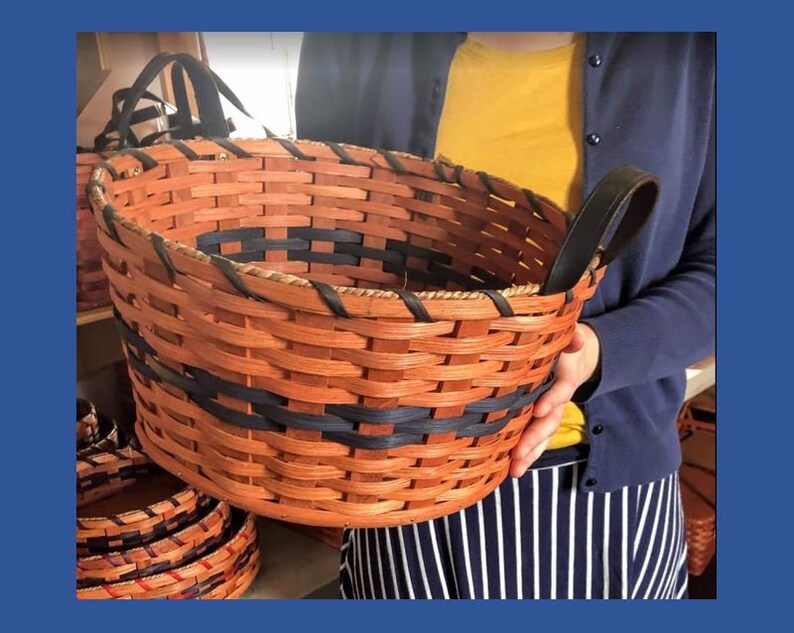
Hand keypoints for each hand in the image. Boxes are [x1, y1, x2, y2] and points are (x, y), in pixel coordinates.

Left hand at [509, 323, 600, 477]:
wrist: (574, 359)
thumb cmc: (561, 347)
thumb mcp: (567, 339)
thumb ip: (572, 337)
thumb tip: (577, 338)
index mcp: (562, 378)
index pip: (560, 391)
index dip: (552, 400)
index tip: (539, 410)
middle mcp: (557, 400)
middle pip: (550, 422)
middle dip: (534, 438)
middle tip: (519, 453)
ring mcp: (550, 413)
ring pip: (543, 436)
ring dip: (529, 453)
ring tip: (515, 470)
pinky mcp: (539, 420)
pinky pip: (535, 440)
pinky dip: (525, 455)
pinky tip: (510, 469)